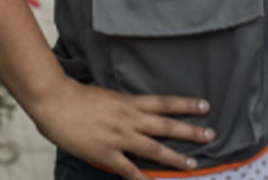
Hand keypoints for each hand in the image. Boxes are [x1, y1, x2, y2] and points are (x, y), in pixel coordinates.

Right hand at [30, 76, 214, 178]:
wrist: (56, 102)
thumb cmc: (76, 96)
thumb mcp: (106, 96)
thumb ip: (121, 106)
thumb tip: (133, 111)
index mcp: (128, 103)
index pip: (164, 103)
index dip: (185, 104)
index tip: (205, 106)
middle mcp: (129, 119)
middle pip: (166, 125)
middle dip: (190, 131)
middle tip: (211, 135)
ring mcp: (119, 138)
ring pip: (154, 149)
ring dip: (175, 157)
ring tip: (193, 164)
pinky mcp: (107, 154)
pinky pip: (130, 171)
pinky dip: (143, 179)